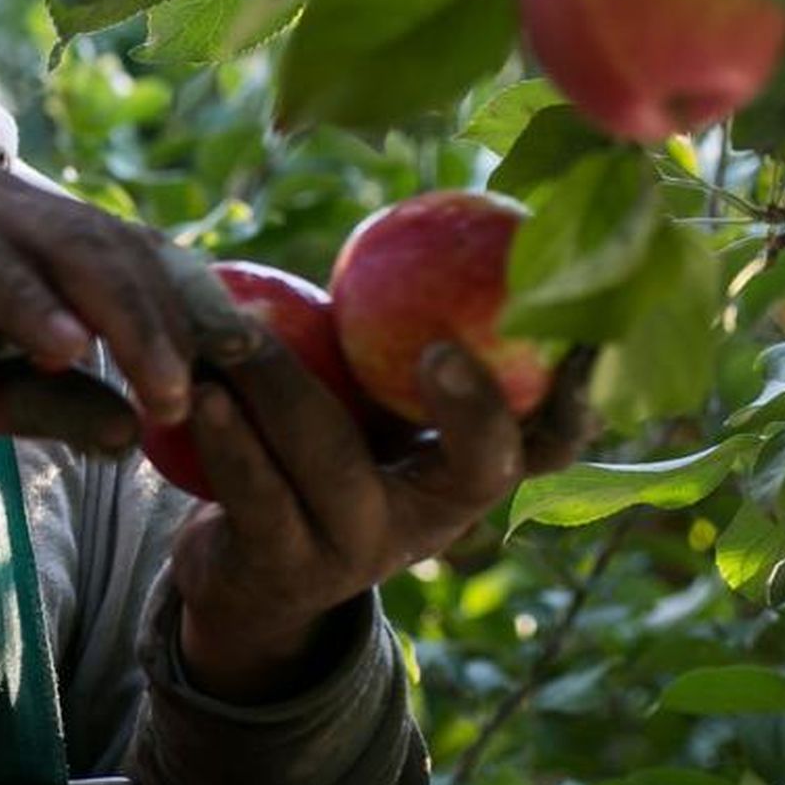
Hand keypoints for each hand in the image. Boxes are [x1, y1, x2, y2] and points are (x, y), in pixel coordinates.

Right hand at [0, 170, 195, 454]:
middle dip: (176, 326)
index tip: (244, 376)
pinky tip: (67, 350)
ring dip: (124, 321)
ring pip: (69, 250)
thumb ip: (50, 405)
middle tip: (208, 396)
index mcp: (38, 237)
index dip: (195, 311)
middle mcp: (12, 207)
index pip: (139, 261)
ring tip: (162, 388)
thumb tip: (131, 437)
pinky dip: (28, 303)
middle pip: (121, 253)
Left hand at [167, 339, 597, 702]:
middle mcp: (429, 522)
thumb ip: (392, 336)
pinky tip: (201, 392)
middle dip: (471, 407)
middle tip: (440, 345)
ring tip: (242, 332)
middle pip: (477, 467)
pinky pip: (259, 498)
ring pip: (334, 466)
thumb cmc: (317, 454)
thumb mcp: (367, 404)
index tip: (582, 345)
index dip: (577, 401)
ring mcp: (358, 552)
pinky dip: (229, 439)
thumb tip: (432, 211)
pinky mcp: (282, 568)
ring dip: (284, 386)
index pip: (549, 444)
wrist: (244, 573)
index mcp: (463, 475)